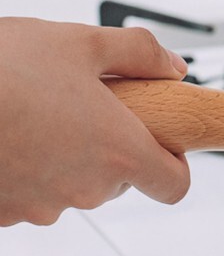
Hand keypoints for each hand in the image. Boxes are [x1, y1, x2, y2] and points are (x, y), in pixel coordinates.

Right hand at [0, 18, 190, 226]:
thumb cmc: (3, 70)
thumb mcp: (83, 43)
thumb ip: (140, 54)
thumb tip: (173, 66)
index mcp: (117, 150)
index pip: (173, 185)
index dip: (175, 164)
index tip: (166, 144)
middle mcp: (85, 188)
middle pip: (122, 179)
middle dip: (113, 145)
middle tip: (89, 108)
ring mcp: (43, 206)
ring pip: (76, 185)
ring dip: (71, 156)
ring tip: (43, 114)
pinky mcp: (6, 212)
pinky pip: (35, 193)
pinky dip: (34, 169)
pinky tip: (17, 134)